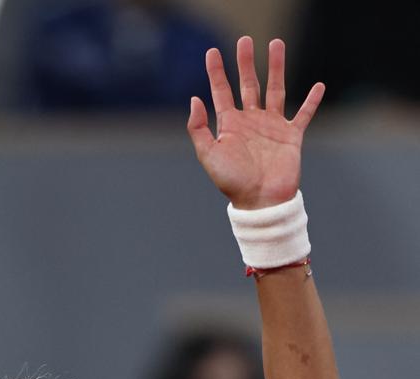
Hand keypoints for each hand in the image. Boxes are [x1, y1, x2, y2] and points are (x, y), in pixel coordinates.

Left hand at [187, 37, 323, 209]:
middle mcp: (251, 121)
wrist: (261, 201)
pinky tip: (319, 85)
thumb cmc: (232, 182)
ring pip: (276, 89)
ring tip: (276, 44)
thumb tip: (195, 99)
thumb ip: (199, 129)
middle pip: (248, 84)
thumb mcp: (209, 155)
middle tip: (244, 41)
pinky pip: (304, 114)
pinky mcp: (291, 135)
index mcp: (230, 125)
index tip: (212, 51)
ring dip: (276, 67)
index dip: (216, 72)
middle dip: (246, 63)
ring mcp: (272, 127)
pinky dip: (312, 101)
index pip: (221, 91)